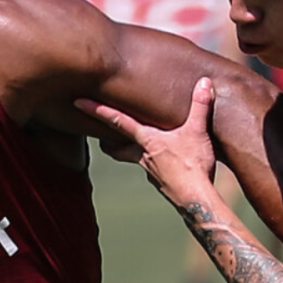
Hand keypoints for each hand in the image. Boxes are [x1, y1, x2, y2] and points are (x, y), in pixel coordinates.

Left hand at [76, 78, 217, 207]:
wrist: (197, 200)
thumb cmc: (193, 165)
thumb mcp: (197, 131)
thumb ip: (199, 105)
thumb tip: (205, 82)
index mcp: (147, 140)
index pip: (117, 121)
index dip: (96, 110)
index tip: (77, 102)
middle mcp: (143, 156)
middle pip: (115, 147)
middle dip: (106, 140)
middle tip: (99, 133)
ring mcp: (151, 172)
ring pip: (134, 158)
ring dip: (131, 150)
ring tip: (136, 143)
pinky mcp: (162, 184)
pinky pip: (153, 170)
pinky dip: (155, 163)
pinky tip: (167, 162)